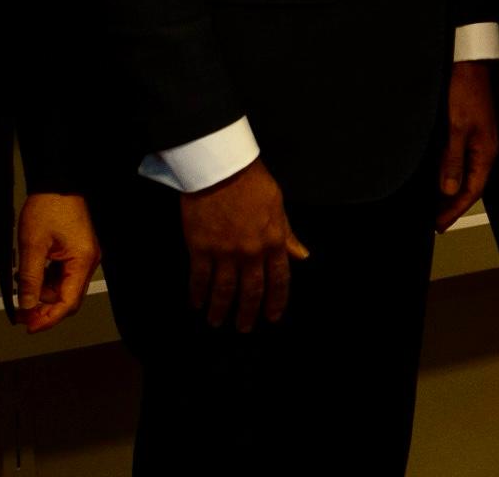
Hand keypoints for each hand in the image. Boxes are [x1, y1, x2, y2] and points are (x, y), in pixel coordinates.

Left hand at [13, 191, 99, 332]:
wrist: (58, 183)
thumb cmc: (51, 207)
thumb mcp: (32, 246)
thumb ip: (30, 280)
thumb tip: (27, 305)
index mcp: (82, 260)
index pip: (68, 302)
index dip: (49, 319)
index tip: (31, 326)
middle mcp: (88, 260)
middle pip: (68, 297)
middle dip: (44, 307)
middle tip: (22, 312)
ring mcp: (84, 255)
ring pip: (63, 286)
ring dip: (42, 291)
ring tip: (22, 285)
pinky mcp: (77, 250)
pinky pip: (63, 274)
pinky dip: (46, 278)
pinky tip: (32, 273)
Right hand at [181, 159, 308, 331]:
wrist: (223, 169)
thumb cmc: (254, 183)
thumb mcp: (278, 207)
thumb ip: (287, 235)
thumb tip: (302, 256)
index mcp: (273, 241)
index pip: (279, 279)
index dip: (276, 301)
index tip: (272, 317)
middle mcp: (251, 252)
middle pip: (251, 290)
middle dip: (248, 313)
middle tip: (244, 328)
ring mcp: (225, 252)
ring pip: (224, 290)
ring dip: (220, 309)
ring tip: (216, 322)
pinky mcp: (200, 248)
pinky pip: (199, 278)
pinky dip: (197, 293)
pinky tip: (196, 303)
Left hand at [437, 60, 498, 229]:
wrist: (468, 65)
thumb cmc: (465, 92)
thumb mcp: (456, 128)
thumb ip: (452, 160)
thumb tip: (449, 189)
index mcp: (486, 151)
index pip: (472, 190)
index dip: (455, 210)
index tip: (440, 225)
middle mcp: (484, 148)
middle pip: (469, 184)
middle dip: (452, 204)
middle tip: (434, 220)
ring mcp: (477, 140)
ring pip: (463, 173)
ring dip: (448, 189)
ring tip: (432, 205)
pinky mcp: (468, 131)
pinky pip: (459, 160)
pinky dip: (447, 173)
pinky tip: (437, 177)